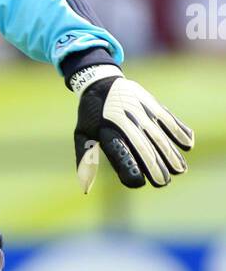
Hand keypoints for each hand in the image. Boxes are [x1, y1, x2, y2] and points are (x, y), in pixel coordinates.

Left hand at [69, 64, 194, 192]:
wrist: (101, 81)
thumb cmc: (91, 114)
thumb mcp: (82, 134)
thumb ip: (86, 160)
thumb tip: (85, 189)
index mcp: (107, 131)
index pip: (120, 154)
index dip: (129, 169)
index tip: (138, 182)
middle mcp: (126, 122)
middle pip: (144, 148)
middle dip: (155, 167)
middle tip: (163, 183)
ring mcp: (141, 112)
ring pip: (159, 136)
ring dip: (171, 153)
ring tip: (179, 170)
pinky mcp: (153, 105)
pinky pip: (168, 119)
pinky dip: (179, 131)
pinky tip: (188, 145)